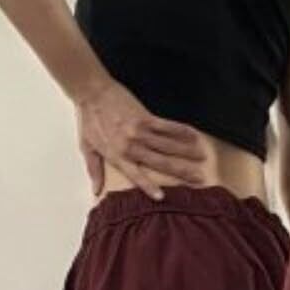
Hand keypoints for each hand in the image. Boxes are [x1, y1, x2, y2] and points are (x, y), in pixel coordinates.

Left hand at [75, 78, 207, 199]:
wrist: (91, 91)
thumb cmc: (89, 120)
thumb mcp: (87, 147)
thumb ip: (94, 170)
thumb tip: (96, 192)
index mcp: (118, 156)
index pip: (136, 176)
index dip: (149, 187)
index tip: (163, 198)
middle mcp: (131, 145)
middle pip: (161, 162)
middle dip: (182, 171)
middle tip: (199, 178)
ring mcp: (139, 131)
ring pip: (168, 145)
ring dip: (186, 151)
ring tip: (202, 157)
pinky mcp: (144, 116)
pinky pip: (166, 126)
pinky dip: (181, 130)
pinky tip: (193, 135)